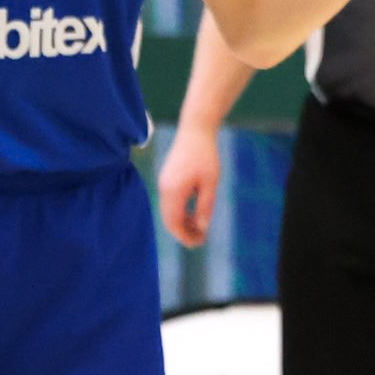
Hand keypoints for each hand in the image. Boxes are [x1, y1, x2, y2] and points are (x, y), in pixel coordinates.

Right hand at [156, 122, 223, 247]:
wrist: (195, 131)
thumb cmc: (205, 155)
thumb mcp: (211, 183)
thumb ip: (205, 206)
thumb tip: (202, 228)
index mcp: (173, 191)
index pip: (174, 222)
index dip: (185, 236)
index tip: (199, 243)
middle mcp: (164, 189)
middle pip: (169, 220)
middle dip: (183, 232)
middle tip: (200, 239)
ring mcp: (163, 184)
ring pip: (168, 212)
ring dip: (182, 223)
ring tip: (199, 228)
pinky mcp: (166, 180)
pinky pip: (169, 203)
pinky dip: (179, 212)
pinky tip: (193, 214)